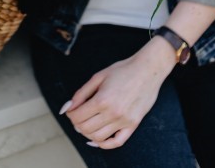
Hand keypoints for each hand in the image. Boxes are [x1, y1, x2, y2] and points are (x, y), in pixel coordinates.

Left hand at [61, 36, 176, 148]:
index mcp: (102, 100)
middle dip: (76, 123)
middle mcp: (113, 113)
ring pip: (98, 137)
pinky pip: (117, 142)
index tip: (71, 110)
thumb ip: (80, 94)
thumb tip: (67, 108)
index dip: (70, 114)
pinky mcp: (133, 125)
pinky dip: (104, 144)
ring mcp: (124, 121)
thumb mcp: (97, 77)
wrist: (147, 69)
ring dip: (87, 133)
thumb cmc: (123, 70)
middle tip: (78, 116)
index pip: (77, 117)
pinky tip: (98, 139)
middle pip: (85, 128)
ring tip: (88, 123)